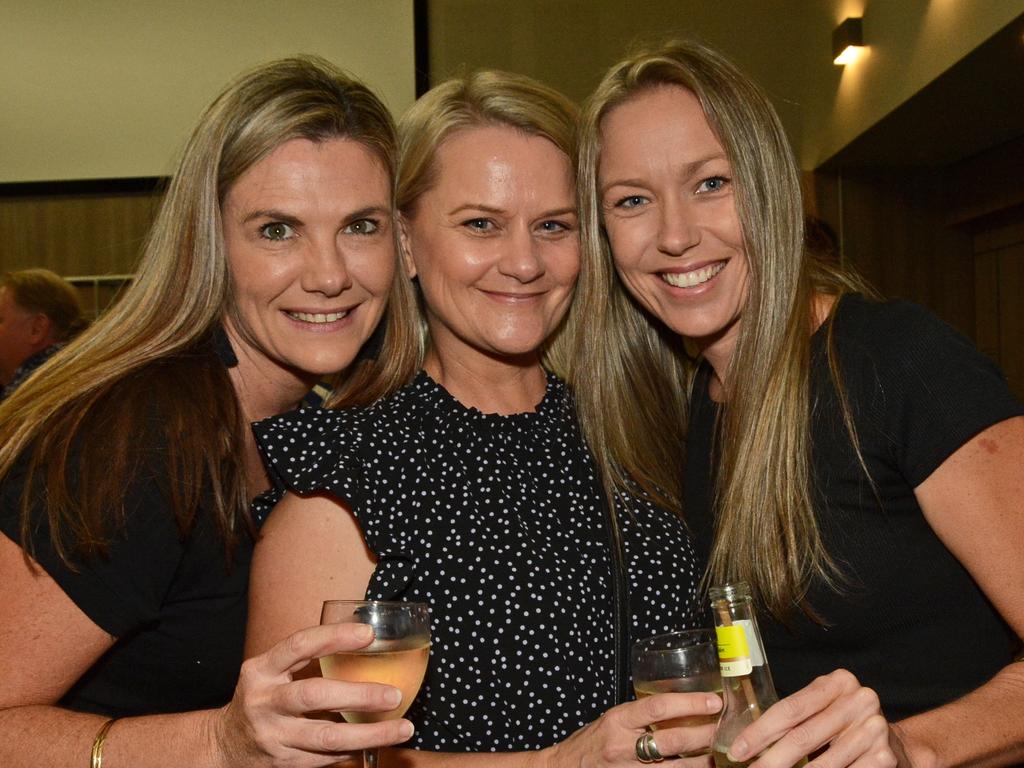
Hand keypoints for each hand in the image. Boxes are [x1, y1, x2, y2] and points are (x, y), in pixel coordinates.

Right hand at [214, 622, 414, 767]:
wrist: (225, 746)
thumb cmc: (263, 698)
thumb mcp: (272, 671)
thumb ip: (307, 658)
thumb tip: (365, 639)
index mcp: (261, 670)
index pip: (300, 645)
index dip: (335, 636)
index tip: (368, 634)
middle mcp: (264, 702)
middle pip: (315, 696)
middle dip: (360, 695)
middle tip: (395, 695)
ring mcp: (273, 736)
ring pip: (326, 737)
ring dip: (369, 734)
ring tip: (402, 728)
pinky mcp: (284, 764)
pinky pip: (326, 757)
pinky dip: (355, 749)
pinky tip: (377, 741)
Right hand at [542, 692, 721, 766]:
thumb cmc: (592, 741)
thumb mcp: (613, 719)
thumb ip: (641, 715)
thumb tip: (681, 705)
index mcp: (619, 720)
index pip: (658, 707)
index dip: (689, 703)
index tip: (713, 701)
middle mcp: (624, 746)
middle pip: (673, 740)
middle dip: (705, 734)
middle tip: (725, 727)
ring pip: (678, 767)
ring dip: (703, 760)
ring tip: (720, 752)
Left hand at [727, 669, 895, 767]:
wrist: (895, 744)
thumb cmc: (845, 725)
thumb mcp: (822, 710)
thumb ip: (795, 718)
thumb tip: (746, 742)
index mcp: (838, 682)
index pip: (789, 709)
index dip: (760, 732)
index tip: (738, 750)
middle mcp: (860, 700)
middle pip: (802, 736)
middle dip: (771, 759)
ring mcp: (875, 729)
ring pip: (822, 763)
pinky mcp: (885, 757)